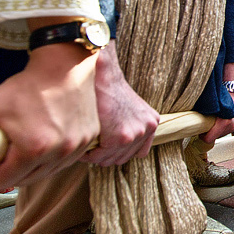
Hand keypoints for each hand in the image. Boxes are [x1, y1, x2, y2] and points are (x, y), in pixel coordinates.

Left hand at [0, 42, 99, 189]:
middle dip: (14, 169)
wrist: (65, 67)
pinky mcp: (90, 139)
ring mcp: (77, 146)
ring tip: (30, 140)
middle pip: (27, 181)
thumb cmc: (30, 85)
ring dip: (36, 164)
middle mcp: (60, 151)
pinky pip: (66, 160)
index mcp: (34, 148)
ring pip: (48, 172)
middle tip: (11, 148)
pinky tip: (50, 137)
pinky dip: (56, 155)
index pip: (4, 182)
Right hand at [81, 41, 159, 165]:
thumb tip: (117, 150)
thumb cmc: (108, 89)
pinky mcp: (119, 138)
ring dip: (95, 155)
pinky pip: (98, 156)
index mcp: (151, 122)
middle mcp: (147, 129)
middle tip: (90, 147)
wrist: (101, 73)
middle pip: (122, 158)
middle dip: (104, 155)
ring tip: (85, 145)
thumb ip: (129, 125)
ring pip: (109, 159)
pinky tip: (82, 144)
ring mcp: (135, 134)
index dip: (117, 151)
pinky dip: (88, 154)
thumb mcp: (129, 107)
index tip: (103, 146)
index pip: (136, 152)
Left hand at [200, 98, 233, 141]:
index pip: (210, 138)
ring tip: (214, 121)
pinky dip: (224, 127)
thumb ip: (204, 116)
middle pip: (217, 137)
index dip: (203, 136)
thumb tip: (195, 123)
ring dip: (218, 130)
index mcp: (225, 122)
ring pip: (223, 134)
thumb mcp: (211, 105)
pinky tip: (222, 120)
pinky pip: (229, 130)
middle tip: (207, 124)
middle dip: (211, 132)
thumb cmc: (224, 95)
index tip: (201, 132)